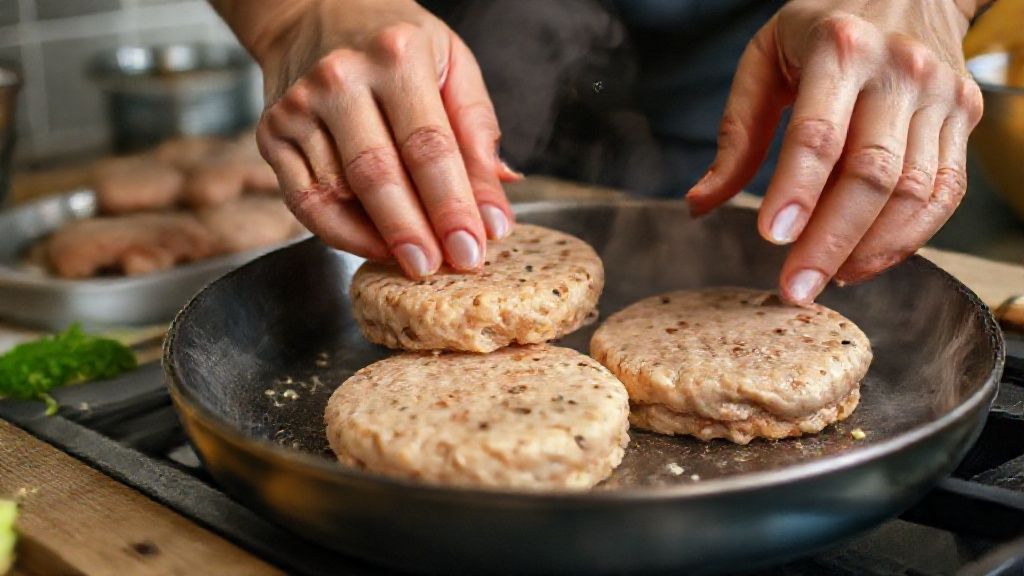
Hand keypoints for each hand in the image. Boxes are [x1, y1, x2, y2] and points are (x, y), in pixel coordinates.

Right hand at [222, 0, 518, 277]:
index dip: (453, 205)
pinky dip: (340, 234)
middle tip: (440, 269)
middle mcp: (340, 77)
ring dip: (380, 238)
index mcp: (396, 54)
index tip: (474, 248)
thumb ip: (477, 133)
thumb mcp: (453, 66)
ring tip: (415, 261)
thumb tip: (493, 211)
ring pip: (339, 194)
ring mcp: (298, 106)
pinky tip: (374, 246)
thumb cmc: (397, 44)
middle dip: (414, 231)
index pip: (429, 146)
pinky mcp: (271, 133)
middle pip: (378, 175)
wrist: (316, 13)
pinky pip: (305, 202)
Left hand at [685, 0, 984, 303]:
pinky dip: (907, 238)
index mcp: (840, 48)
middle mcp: (899, 71)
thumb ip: (736, 133)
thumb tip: (700, 204)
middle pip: (871, 174)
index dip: (796, 191)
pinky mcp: (965, 116)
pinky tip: (864, 262)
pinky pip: (945, 193)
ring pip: (914, 192)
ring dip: (867, 250)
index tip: (771, 238)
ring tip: (824, 281)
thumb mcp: (764, 59)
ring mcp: (940, 95)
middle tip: (795, 288)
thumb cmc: (823, 26)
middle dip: (829, 241)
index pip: (818, 134)